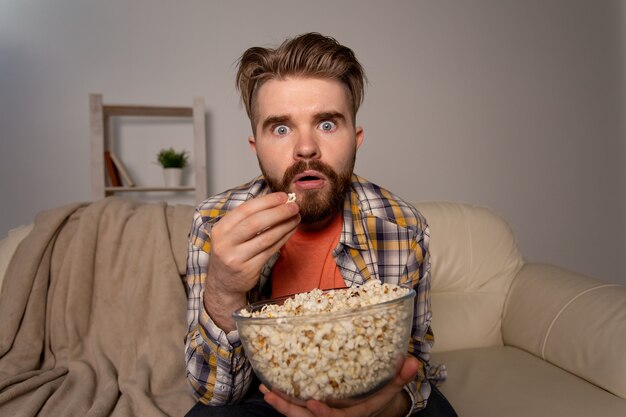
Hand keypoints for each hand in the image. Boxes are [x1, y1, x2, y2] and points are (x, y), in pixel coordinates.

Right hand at [203, 192, 299, 330]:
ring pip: (266, 238)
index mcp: (220, 228)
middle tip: (294, 206)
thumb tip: (274, 200)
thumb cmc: (230, 252)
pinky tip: (291, 231)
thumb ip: (246, 218)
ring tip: (296, 218)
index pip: (245, 210)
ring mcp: (236, 257)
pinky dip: (283, 238)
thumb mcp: (229, 233)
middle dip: (278, 212)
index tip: (283, 196)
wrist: (223, 282)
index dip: (266, 201)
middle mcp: (225, 243)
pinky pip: (271, 250)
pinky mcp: (248, 269)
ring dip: (285, 225)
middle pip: (256, 223)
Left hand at [260, 356, 419, 416]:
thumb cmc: (377, 399)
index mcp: (353, 416)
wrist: (371, 411)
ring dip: (281, 405)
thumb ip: (400, 377)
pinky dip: (283, 402)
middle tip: (272, 395)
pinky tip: (270, 390)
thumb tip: (413, 361)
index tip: (313, 402)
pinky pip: (296, 411)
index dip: (324, 414)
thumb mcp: (389, 390)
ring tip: (266, 390)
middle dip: (289, 410)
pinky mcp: (312, 412)